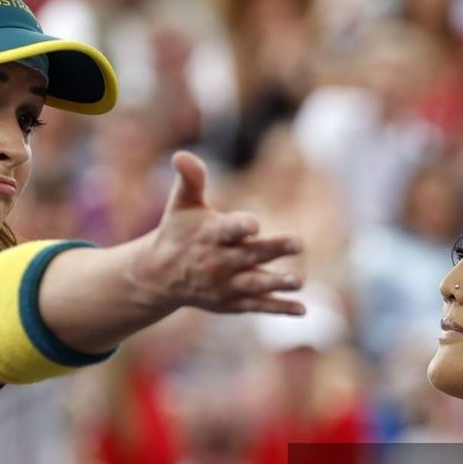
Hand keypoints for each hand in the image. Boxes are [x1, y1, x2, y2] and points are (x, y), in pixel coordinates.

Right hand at [126, 151, 306, 315]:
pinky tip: (302, 309)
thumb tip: (181, 154)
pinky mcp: (232, 302)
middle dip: (273, 249)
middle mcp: (217, 261)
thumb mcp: (181, 204)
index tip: (254, 224)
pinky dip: (279, 308)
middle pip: (249, 256)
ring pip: (254, 284)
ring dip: (276, 283)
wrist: (160, 276)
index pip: (226, 230)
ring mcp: (225, 285)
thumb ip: (190, 179)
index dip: (239, 226)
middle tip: (298, 243)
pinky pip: (257, 306)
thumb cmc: (177, 232)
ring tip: (298, 281)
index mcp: (209, 235)